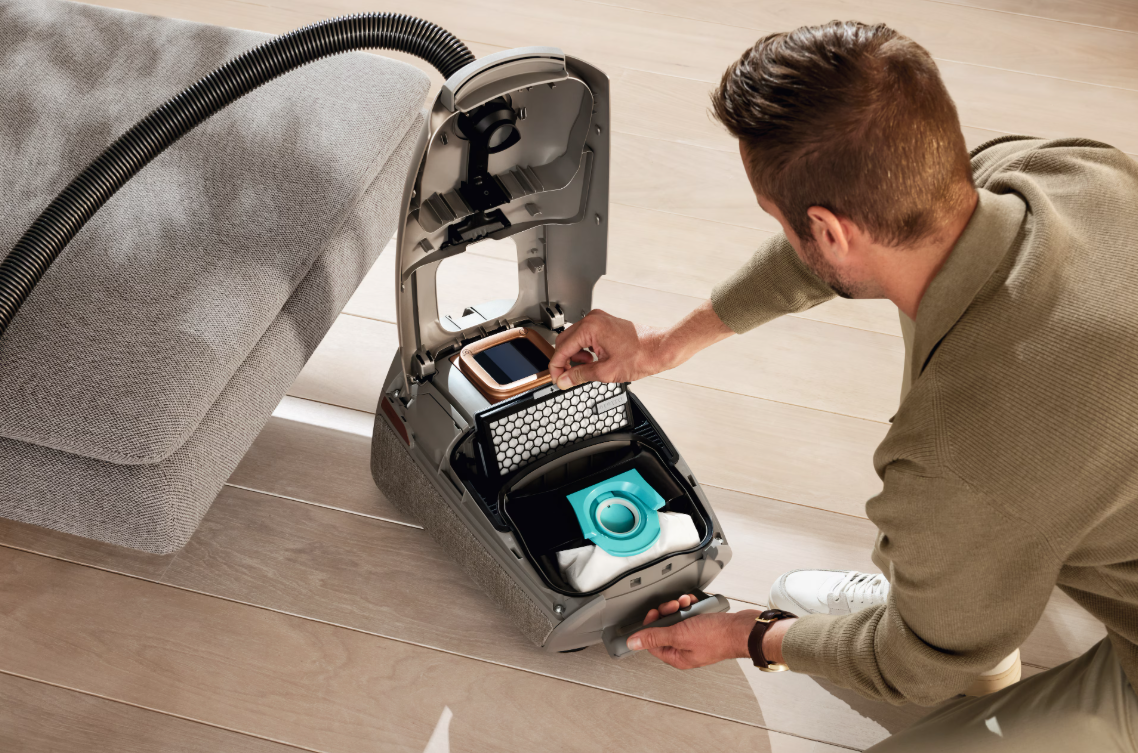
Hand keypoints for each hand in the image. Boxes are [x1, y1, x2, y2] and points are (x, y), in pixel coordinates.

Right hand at [547, 309, 666, 388]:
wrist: (660, 349)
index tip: (557, 379)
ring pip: (574, 339)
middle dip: (565, 361)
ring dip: (576, 356)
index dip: (557, 367)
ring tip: (588, 368)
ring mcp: (599, 320)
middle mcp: (593, 320)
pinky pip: (585, 337)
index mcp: (590, 328)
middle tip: (568, 378)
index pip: (562, 348)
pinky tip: (594, 360)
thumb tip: (564, 380)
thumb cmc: (641, 355)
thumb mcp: (606, 372)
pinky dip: (585, 350)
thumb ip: (580, 375)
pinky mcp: (605, 324)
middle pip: (565, 342)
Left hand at [626, 594, 762, 669]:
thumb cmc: (718, 637)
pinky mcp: (707, 628)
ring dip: (680, 608)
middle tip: (673, 606)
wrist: (743, 630)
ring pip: (679, 619)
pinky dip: (692, 607)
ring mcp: (697, 638)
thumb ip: (655, 636)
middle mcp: (686, 649)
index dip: (651, 625)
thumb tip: (633, 643)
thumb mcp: (680, 634)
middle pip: (665, 628)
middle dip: (667, 613)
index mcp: (677, 657)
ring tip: (686, 604)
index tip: (655, 613)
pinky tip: (695, 603)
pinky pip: (692, 615)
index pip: (653, 642)